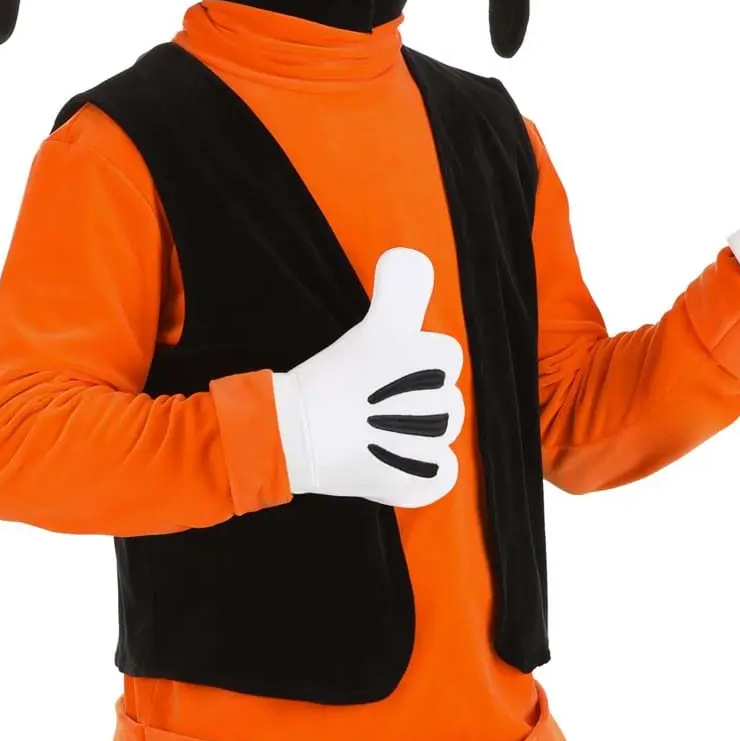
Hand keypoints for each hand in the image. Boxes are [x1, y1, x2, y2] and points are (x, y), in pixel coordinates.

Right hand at [271, 247, 465, 505]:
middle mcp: (441, 405)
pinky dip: (422, 469)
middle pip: (447, 400)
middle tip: (374, 401)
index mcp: (436, 362)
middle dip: (415, 399)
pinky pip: (441, 472)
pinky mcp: (417, 483)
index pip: (445, 355)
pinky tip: (393, 457)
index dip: (413, 360)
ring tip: (377, 429)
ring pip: (442, 435)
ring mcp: (430, 449)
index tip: (382, 369)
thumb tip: (413, 257)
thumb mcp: (375, 324)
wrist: (292, 434)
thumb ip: (404, 286)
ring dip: (415, 433)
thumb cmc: (332, 375)